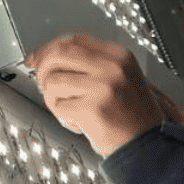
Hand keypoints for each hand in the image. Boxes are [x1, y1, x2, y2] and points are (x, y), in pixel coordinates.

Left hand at [25, 33, 183, 157]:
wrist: (147, 144)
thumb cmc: (130, 115)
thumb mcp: (118, 77)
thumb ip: (87, 64)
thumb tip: (43, 57)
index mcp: (119, 55)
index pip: (74, 39)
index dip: (49, 47)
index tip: (36, 57)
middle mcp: (112, 67)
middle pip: (59, 54)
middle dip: (42, 68)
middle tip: (43, 83)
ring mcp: (103, 87)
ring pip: (53, 82)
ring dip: (53, 98)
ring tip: (71, 108)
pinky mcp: (92, 108)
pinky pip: (58, 106)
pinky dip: (62, 115)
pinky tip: (79, 121)